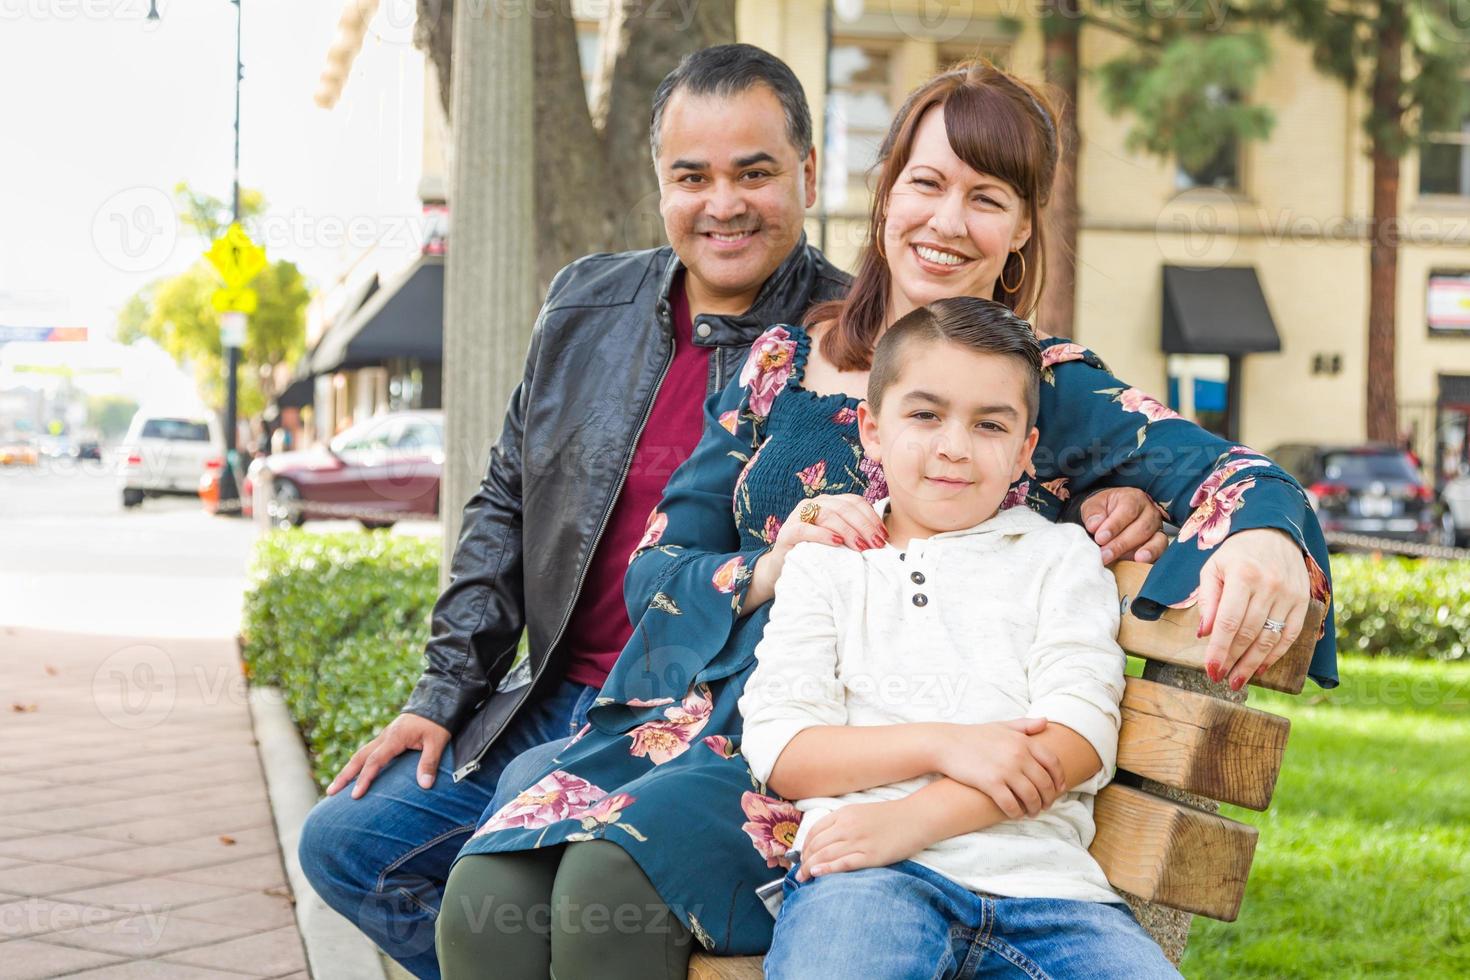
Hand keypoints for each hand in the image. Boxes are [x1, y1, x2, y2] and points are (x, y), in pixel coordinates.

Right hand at [327, 713, 451, 798]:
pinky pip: (367, 752)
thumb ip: (429, 762)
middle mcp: (384, 737)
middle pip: (359, 757)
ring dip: (347, 770)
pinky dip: (357, 764)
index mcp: (395, 738)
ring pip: (360, 754)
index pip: (374, 761)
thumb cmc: (437, 723)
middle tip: (330, 792)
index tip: (355, 795)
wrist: (436, 702)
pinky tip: (353, 775)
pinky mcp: (386, 738)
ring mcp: (383, 737)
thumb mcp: (437, 741)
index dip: (364, 778)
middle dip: (344, 775)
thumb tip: (425, 785)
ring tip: (334, 787)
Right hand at [775, 493, 885, 554]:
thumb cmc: (818, 554)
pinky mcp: (787, 532)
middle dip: (864, 526)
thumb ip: (856, 534)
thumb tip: (883, 540)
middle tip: (877, 544)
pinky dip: (823, 534)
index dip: (872, 517)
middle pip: (845, 508)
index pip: (855, 502)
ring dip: (848, 531)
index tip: (885, 536)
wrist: (785, 569)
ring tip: (861, 546)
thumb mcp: (839, 541)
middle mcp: (815, 504)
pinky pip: (806, 529)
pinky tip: (837, 542)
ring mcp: (799, 515)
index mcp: (830, 502)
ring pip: (828, 515)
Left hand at [794, 799, 930, 880]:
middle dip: (803, 860)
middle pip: (816, 845)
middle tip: (798, 872)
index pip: (814, 831)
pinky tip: (817, 873)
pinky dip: (827, 868)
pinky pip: (843, 863)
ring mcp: (859, 840)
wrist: (916, 818)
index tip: (800, 857)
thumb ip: (842, 822)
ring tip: (803, 878)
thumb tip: (825, 840)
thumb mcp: (861, 812)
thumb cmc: (890, 816)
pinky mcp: (871, 855)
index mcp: (844, 813)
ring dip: (810, 867)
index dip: (804, 846)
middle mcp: (848, 826)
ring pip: (825, 855)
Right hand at [933, 719, 1065, 819]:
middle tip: (1046, 805)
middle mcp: (1018, 755)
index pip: (1053, 762)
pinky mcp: (991, 783)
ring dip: (1035, 808)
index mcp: (1023, 741)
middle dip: (1049, 798)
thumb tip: (1046, 721)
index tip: (1059, 789)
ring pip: (1031, 796)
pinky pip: (1012, 804)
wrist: (946, 743)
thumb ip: (1025, 725)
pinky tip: (1016, 814)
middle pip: (1045, 783)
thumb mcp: (1001, 726)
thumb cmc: (974, 735)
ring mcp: (1005, 770)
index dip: (1059, 779)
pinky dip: (1017, 813)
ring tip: (1032, 812)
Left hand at [1080, 488, 1167, 563]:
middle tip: (1104, 554)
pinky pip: (1161, 549)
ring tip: (1128, 560)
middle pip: (1142, 527)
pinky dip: (1153, 556)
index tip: (1100, 538)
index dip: (1114, 525)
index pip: (1128, 510)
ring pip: (1155, 539)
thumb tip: (1095, 525)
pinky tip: (1141, 561)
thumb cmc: (1103, 510)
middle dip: (1121, 543)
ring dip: (1139, 551)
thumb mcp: (1093, 506)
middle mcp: (1149, 511)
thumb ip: (1093, 514)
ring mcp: (1157, 527)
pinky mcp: (1159, 542)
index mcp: (1133, 498)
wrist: (1111, 516)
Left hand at [1196, 528, 1309, 690]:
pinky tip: (1261, 668)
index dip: (1219, 649)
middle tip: (1221, 679)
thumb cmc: (1237, 553)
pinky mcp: (1304, 601)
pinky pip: (1291, 635)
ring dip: (1253, 664)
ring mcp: (1290, 594)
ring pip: (1270, 638)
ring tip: (1238, 680)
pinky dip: (1275, 655)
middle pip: (1249, 633)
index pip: (1229, 621)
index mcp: (1243, 575)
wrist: (1274, 532)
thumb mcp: (1213, 568)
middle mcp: (1269, 586)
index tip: (1210, 669)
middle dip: (1233, 660)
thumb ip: (1207, 599)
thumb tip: (1204, 633)